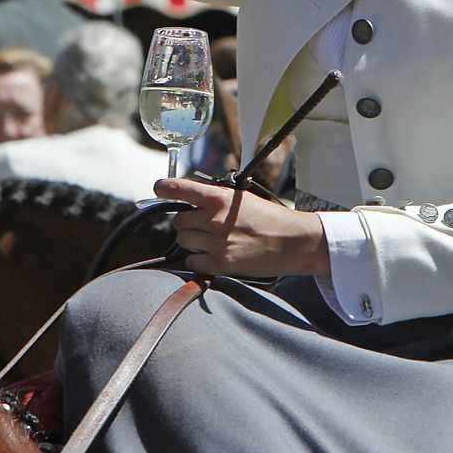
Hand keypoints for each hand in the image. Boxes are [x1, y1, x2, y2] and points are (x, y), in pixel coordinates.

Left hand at [157, 177, 327, 277]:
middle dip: (187, 223)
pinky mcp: (221, 264)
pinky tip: (214, 255)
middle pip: (178, 221)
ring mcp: (216, 243)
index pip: (178, 188)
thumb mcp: (241, 198)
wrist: (293, 242)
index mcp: (219, 198)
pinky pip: (191, 261)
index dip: (163, 188)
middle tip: (203, 226)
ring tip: (213, 241)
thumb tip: (188, 200)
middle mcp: (214, 219)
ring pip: (183, 241)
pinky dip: (198, 260)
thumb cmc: (268, 218)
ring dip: (193, 242)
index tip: (159, 188)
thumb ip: (214, 198)